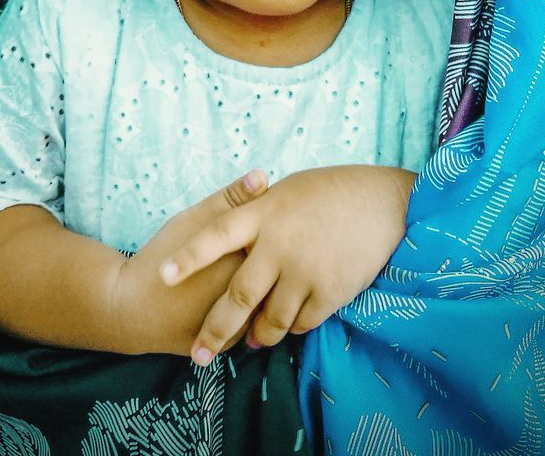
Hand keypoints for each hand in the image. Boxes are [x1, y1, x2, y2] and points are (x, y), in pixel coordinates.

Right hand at [109, 169, 269, 356]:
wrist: (130, 308)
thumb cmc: (162, 257)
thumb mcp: (194, 221)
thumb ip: (231, 199)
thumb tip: (263, 174)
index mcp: (242, 260)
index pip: (281, 242)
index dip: (278, 231)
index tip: (275, 221)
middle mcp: (248, 295)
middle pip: (281, 275)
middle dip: (280, 261)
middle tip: (267, 246)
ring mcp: (242, 325)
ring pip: (272, 303)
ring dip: (271, 287)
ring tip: (259, 268)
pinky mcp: (233, 344)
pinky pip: (255, 324)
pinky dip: (255, 310)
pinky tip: (245, 294)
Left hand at [158, 164, 416, 365]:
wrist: (381, 204)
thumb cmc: (329, 192)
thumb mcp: (287, 192)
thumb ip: (256, 212)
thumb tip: (229, 230)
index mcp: (264, 212)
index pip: (215, 236)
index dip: (189, 257)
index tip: (163, 277)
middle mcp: (279, 243)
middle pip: (239, 296)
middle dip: (216, 330)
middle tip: (199, 353)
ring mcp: (304, 270)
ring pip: (271, 319)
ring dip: (259, 336)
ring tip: (251, 342)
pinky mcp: (330, 291)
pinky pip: (302, 323)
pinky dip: (292, 329)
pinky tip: (287, 329)